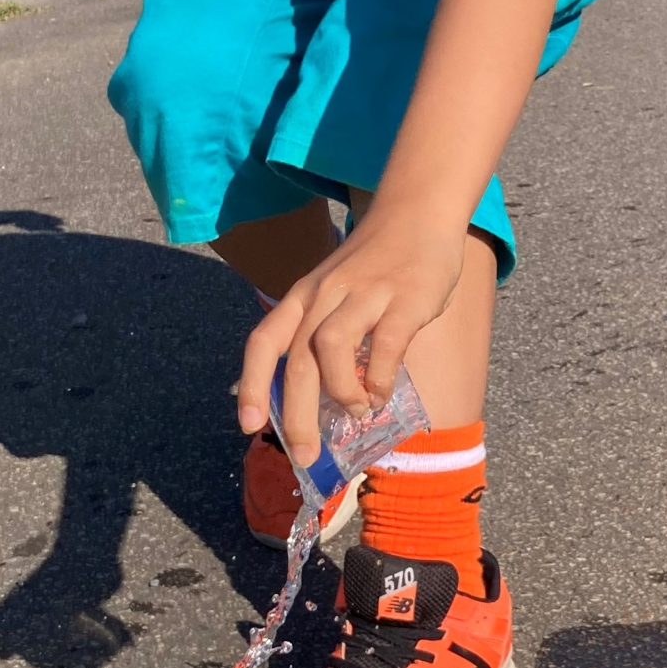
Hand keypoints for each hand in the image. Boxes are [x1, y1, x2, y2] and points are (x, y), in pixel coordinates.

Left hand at [238, 205, 465, 464]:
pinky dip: (379, 379)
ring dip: (340, 393)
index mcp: (303, 296)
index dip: (251, 385)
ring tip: (355, 411)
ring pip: (330, 350)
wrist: (417, 212)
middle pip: (296, 361)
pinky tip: (382, 394)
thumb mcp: (334, 291)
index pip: (263, 342)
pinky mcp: (403, 300)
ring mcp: (363, 295)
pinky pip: (384, 347)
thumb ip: (324, 334)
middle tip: (305, 455)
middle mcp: (324, 296)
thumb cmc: (375, 263)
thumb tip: (319, 397)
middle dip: (295, 417)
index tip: (249, 426)